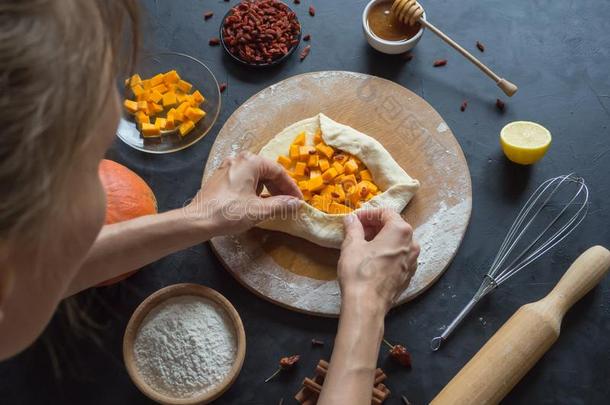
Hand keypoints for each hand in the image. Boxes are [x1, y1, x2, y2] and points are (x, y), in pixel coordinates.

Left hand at [186, 151, 302, 234]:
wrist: (198, 220)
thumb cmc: (230, 212)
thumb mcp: (260, 210)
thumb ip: (281, 205)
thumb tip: (296, 203)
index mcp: (250, 162)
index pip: (278, 171)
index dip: (291, 187)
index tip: (298, 200)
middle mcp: (238, 159)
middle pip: (266, 171)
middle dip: (279, 188)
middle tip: (288, 202)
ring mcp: (227, 167)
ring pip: (254, 176)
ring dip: (267, 189)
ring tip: (274, 204)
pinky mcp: (219, 178)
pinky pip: (243, 180)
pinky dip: (253, 190)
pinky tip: (256, 202)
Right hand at [338, 208, 419, 314]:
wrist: (367, 305)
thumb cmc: (360, 272)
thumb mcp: (352, 245)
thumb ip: (353, 228)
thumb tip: (351, 219)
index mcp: (401, 231)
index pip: (386, 213)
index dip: (368, 214)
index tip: (355, 220)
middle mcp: (412, 244)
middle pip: (394, 226)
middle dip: (375, 226)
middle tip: (358, 231)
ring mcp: (412, 261)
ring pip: (398, 242)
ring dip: (382, 239)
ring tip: (364, 244)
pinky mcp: (408, 275)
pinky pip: (399, 257)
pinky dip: (387, 253)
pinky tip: (372, 260)